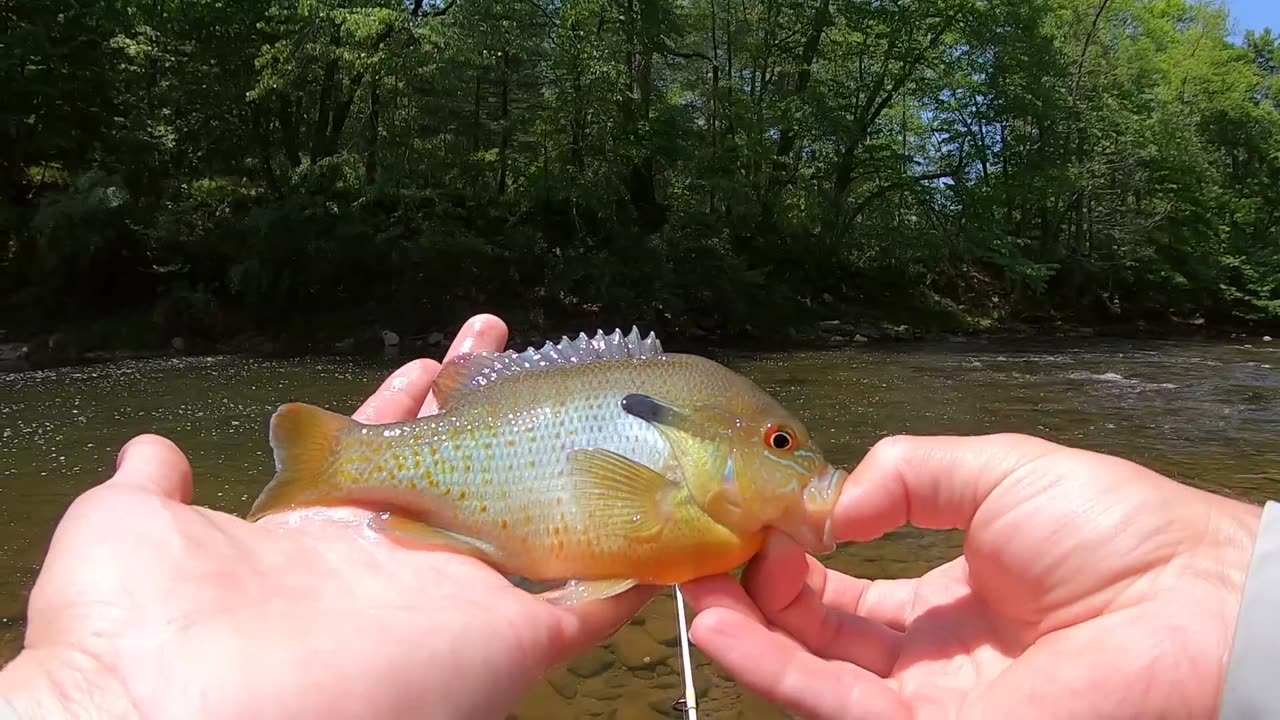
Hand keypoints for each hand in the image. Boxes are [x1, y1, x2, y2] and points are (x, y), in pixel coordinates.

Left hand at [0, 314, 652, 718]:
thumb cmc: (141, 631)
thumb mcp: (126, 529)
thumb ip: (151, 483)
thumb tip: (154, 449)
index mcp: (327, 531)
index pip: (391, 450)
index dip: (420, 399)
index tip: (448, 354)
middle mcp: (401, 561)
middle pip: (470, 473)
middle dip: (501, 411)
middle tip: (532, 351)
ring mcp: (459, 600)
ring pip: (536, 525)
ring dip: (574, 470)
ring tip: (612, 408)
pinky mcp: (510, 641)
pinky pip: (589, 605)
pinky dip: (627, 569)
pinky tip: (658, 524)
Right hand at [682, 433, 1262, 718]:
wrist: (1196, 606)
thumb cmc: (1120, 534)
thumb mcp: (1000, 472)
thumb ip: (910, 472)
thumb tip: (834, 502)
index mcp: (951, 602)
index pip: (848, 592)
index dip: (796, 560)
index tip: (753, 521)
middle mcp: (930, 663)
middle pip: (818, 638)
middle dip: (757, 598)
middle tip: (706, 552)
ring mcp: (928, 706)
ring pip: (811, 677)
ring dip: (746, 634)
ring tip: (694, 586)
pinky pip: (831, 703)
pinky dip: (769, 666)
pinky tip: (722, 622)